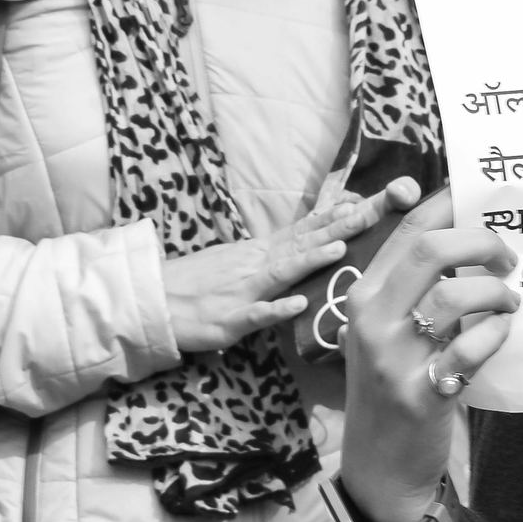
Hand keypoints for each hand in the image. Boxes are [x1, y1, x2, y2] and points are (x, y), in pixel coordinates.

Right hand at [162, 180, 411, 356]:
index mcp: (257, 253)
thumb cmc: (194, 283)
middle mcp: (254, 265)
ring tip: (340, 248)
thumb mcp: (233, 261)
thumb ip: (266, 256)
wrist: (153, 300)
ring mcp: (242, 291)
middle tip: (369, 214)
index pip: (300, 230)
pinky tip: (298, 305)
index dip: (331, 217)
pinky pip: (255, 314)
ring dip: (310, 260)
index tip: (362, 202)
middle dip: (336, 230)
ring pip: (281, 273)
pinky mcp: (228, 319)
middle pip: (300, 244)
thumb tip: (297, 247)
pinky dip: (277, 309)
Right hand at [338, 186, 519, 521]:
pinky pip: (471, 348)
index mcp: (361, 295)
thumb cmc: (390, 387)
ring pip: (456, 294)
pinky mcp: (421, 392)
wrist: (378, 464)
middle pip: (431, 248)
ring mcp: (393, 356)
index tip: (482, 198)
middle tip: (507, 256)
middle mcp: (372, 319)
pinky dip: (496, 334)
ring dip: (495, 292)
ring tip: (507, 302)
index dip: (450, 202)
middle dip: (481, 241)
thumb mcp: (383, 332)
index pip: (408, 228)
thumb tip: (466, 237)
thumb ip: (411, 288)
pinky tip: (501, 334)